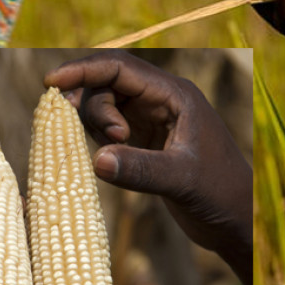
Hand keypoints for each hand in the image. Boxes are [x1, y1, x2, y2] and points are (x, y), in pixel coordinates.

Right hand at [44, 50, 252, 284]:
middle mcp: (162, 99)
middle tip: (111, 140)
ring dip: (96, 123)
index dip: (84, 70)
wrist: (233, 217)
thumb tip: (97, 160)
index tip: (51, 82)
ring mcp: (153, 118)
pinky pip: (108, 126)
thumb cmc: (218, 192)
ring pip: (105, 104)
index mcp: (176, 94)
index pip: (121, 68)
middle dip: (93, 105)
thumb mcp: (181, 180)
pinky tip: (110, 158)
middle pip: (107, 83)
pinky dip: (98, 136)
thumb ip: (141, 170)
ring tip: (118, 150)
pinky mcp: (145, 139)